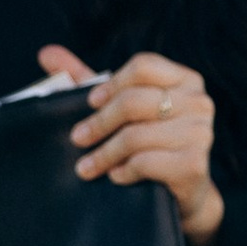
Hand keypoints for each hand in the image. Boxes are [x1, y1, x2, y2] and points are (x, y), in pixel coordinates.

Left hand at [42, 43, 222, 244]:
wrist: (184, 192)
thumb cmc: (148, 141)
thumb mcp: (118, 107)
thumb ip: (85, 78)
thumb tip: (46, 53)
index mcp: (185, 79)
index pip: (143, 66)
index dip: (111, 83)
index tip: (89, 102)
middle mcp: (199, 102)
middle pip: (134, 101)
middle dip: (99, 122)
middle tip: (77, 139)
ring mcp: (201, 134)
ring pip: (136, 136)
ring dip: (104, 154)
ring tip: (86, 167)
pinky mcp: (194, 165)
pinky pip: (146, 163)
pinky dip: (123, 171)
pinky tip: (114, 176)